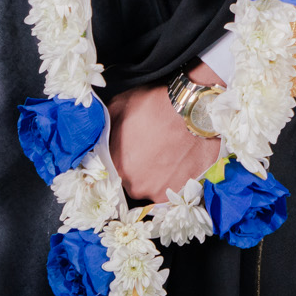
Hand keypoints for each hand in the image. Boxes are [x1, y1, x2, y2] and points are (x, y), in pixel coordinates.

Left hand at [107, 63, 222, 204]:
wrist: (194, 108)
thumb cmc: (156, 105)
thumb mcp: (119, 107)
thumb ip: (106, 130)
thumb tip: (101, 139)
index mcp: (118, 168)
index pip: (112, 172)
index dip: (122, 160)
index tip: (131, 150)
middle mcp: (137, 186)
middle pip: (134, 182)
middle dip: (140, 168)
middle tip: (152, 148)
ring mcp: (162, 190)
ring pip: (155, 186)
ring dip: (159, 174)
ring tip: (169, 152)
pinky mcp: (185, 189)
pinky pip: (177, 187)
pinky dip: (178, 175)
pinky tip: (181, 157)